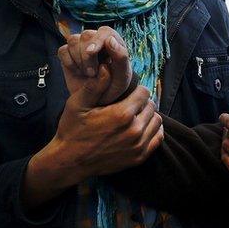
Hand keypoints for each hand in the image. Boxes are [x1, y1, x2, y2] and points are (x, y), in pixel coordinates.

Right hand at [21, 66, 162, 208]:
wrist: (70, 161)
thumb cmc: (72, 130)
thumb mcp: (78, 104)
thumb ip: (95, 85)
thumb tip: (107, 67)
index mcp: (122, 114)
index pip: (144, 92)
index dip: (136, 90)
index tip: (128, 93)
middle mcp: (134, 130)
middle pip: (151, 106)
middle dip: (142, 102)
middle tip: (130, 104)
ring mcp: (138, 145)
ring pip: (157, 121)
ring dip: (148, 116)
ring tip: (135, 116)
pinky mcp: (139, 157)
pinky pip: (157, 137)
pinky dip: (153, 130)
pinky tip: (141, 128)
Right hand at [57, 26, 132, 105]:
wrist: (98, 98)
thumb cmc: (114, 85)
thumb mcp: (122, 76)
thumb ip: (121, 58)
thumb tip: (110, 40)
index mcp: (113, 41)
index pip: (105, 31)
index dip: (97, 40)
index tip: (92, 52)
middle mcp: (96, 39)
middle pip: (86, 35)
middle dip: (87, 56)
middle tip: (92, 73)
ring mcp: (80, 45)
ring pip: (73, 40)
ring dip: (78, 59)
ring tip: (87, 74)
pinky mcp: (67, 52)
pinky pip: (63, 50)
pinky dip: (69, 62)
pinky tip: (78, 72)